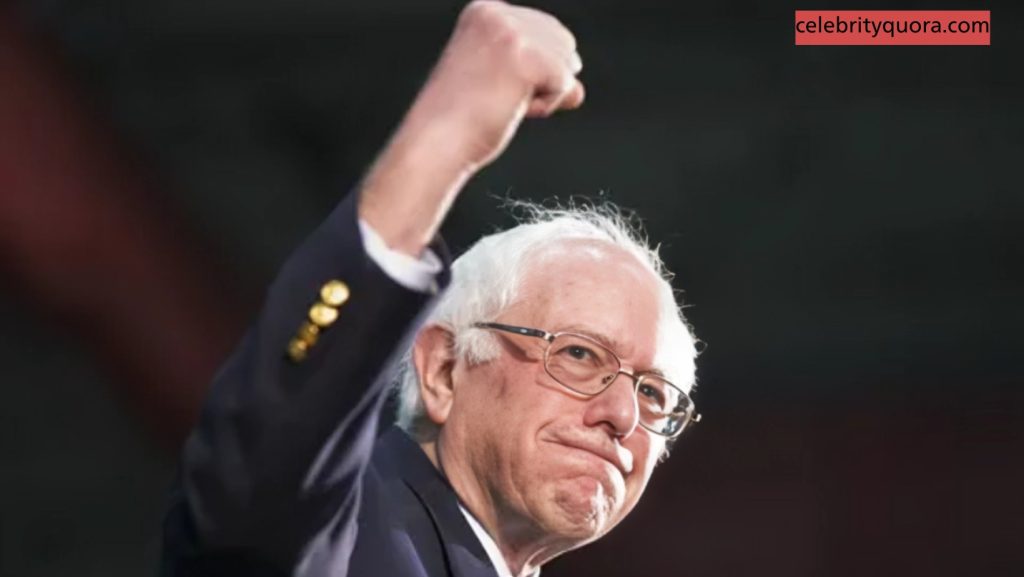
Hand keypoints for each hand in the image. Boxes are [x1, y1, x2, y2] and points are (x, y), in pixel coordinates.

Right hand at [403, 0, 584, 170]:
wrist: (435, 142)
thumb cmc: (460, 120)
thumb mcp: (500, 82)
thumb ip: (540, 72)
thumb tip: (578, 93)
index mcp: (485, 11)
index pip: (545, 30)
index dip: (534, 68)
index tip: (493, 85)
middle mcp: (498, 14)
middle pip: (563, 42)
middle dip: (543, 78)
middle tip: (498, 97)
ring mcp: (512, 34)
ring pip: (568, 63)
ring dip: (544, 93)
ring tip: (502, 102)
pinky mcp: (526, 59)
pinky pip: (566, 85)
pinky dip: (546, 106)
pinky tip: (511, 109)